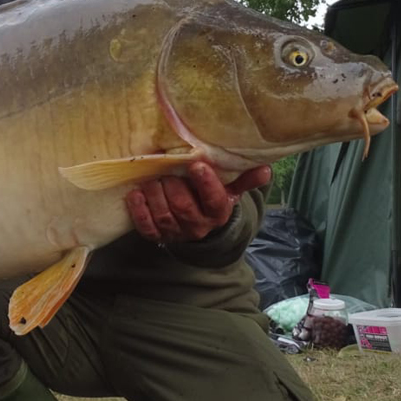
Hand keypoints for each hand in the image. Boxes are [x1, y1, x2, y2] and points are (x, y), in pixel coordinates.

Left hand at [124, 162, 270, 243]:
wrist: (199, 228)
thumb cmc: (212, 200)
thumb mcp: (230, 189)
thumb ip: (245, 178)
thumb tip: (265, 169)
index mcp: (218, 212)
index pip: (215, 200)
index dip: (206, 184)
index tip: (196, 165)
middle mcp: (198, 225)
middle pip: (183, 207)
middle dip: (173, 186)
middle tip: (166, 169)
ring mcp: (176, 232)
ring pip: (164, 215)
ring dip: (154, 194)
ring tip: (150, 178)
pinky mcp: (158, 236)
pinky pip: (146, 227)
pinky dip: (139, 210)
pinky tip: (135, 194)